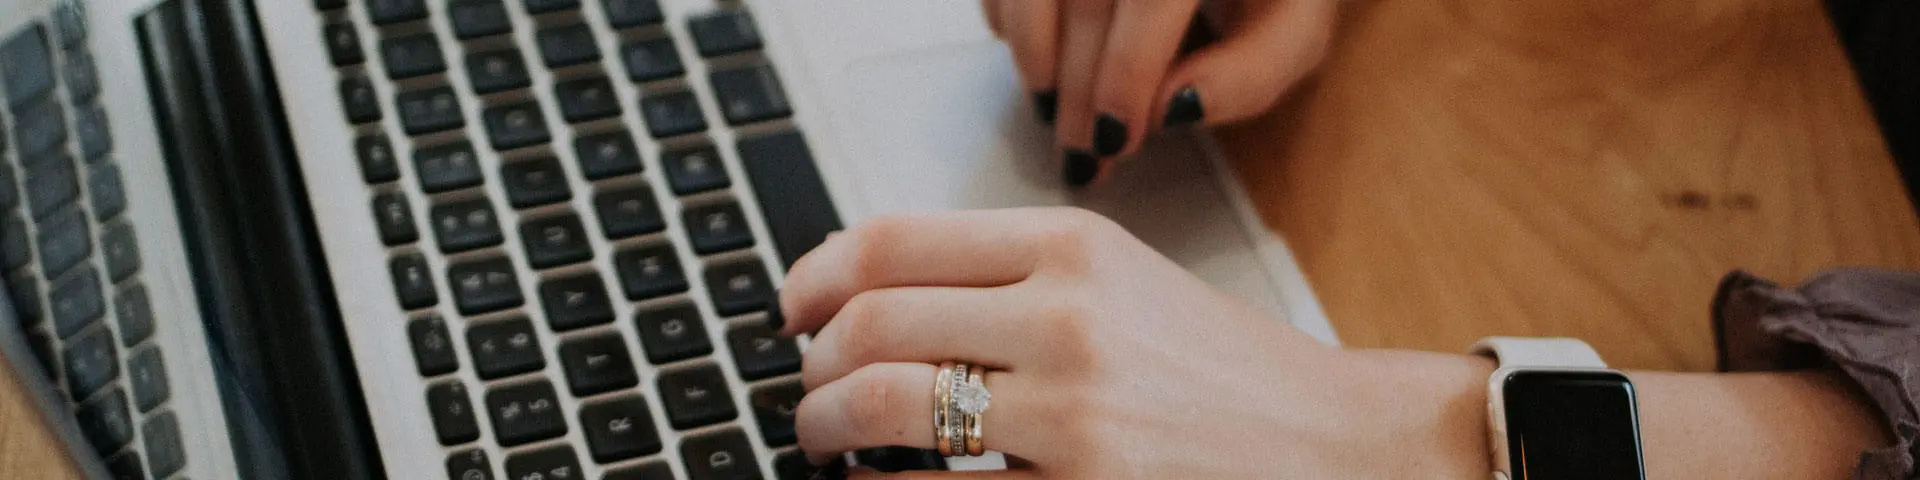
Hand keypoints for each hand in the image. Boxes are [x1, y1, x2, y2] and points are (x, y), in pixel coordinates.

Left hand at [776, 208, 1494, 477]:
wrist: (1339, 447)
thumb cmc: (1228, 374)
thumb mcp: (1123, 282)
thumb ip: (1009, 274)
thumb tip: (874, 294)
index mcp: (1073, 247)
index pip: (893, 239)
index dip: (815, 275)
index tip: (793, 307)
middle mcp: (1069, 318)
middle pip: (872, 323)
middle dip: (813, 367)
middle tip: (806, 390)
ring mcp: (1076, 414)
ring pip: (886, 408)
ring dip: (826, 429)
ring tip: (825, 442)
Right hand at [981, 0, 1339, 184]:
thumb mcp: (1291, 29)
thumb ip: (1250, 74)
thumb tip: (1175, 109)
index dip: (1125, 75)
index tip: (1117, 140)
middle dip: (1076, 89)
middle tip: (1081, 155)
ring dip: (1034, 60)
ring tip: (1053, 113)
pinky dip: (1010, 23)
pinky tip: (1042, 61)